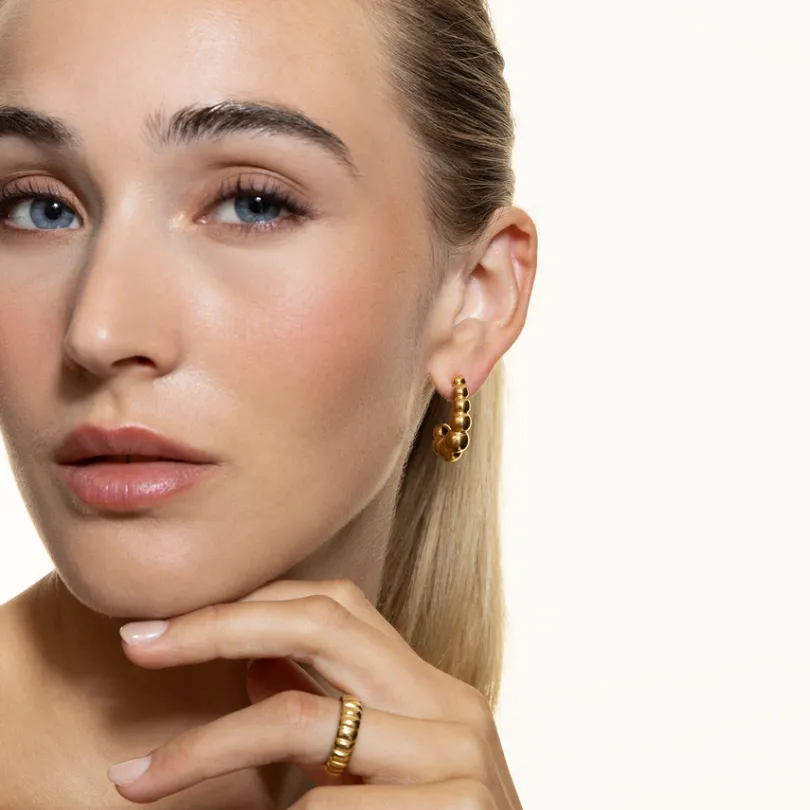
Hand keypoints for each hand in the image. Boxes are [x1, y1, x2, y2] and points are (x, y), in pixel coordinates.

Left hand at [107, 578, 524, 807]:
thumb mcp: (370, 769)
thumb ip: (324, 711)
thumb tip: (252, 662)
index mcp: (426, 686)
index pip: (336, 604)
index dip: (249, 603)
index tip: (164, 627)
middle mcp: (449, 704)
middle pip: (323, 624)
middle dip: (220, 626)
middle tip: (138, 645)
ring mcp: (457, 757)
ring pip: (304, 719)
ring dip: (207, 745)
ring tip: (134, 778)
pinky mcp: (459, 809)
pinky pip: (329, 806)